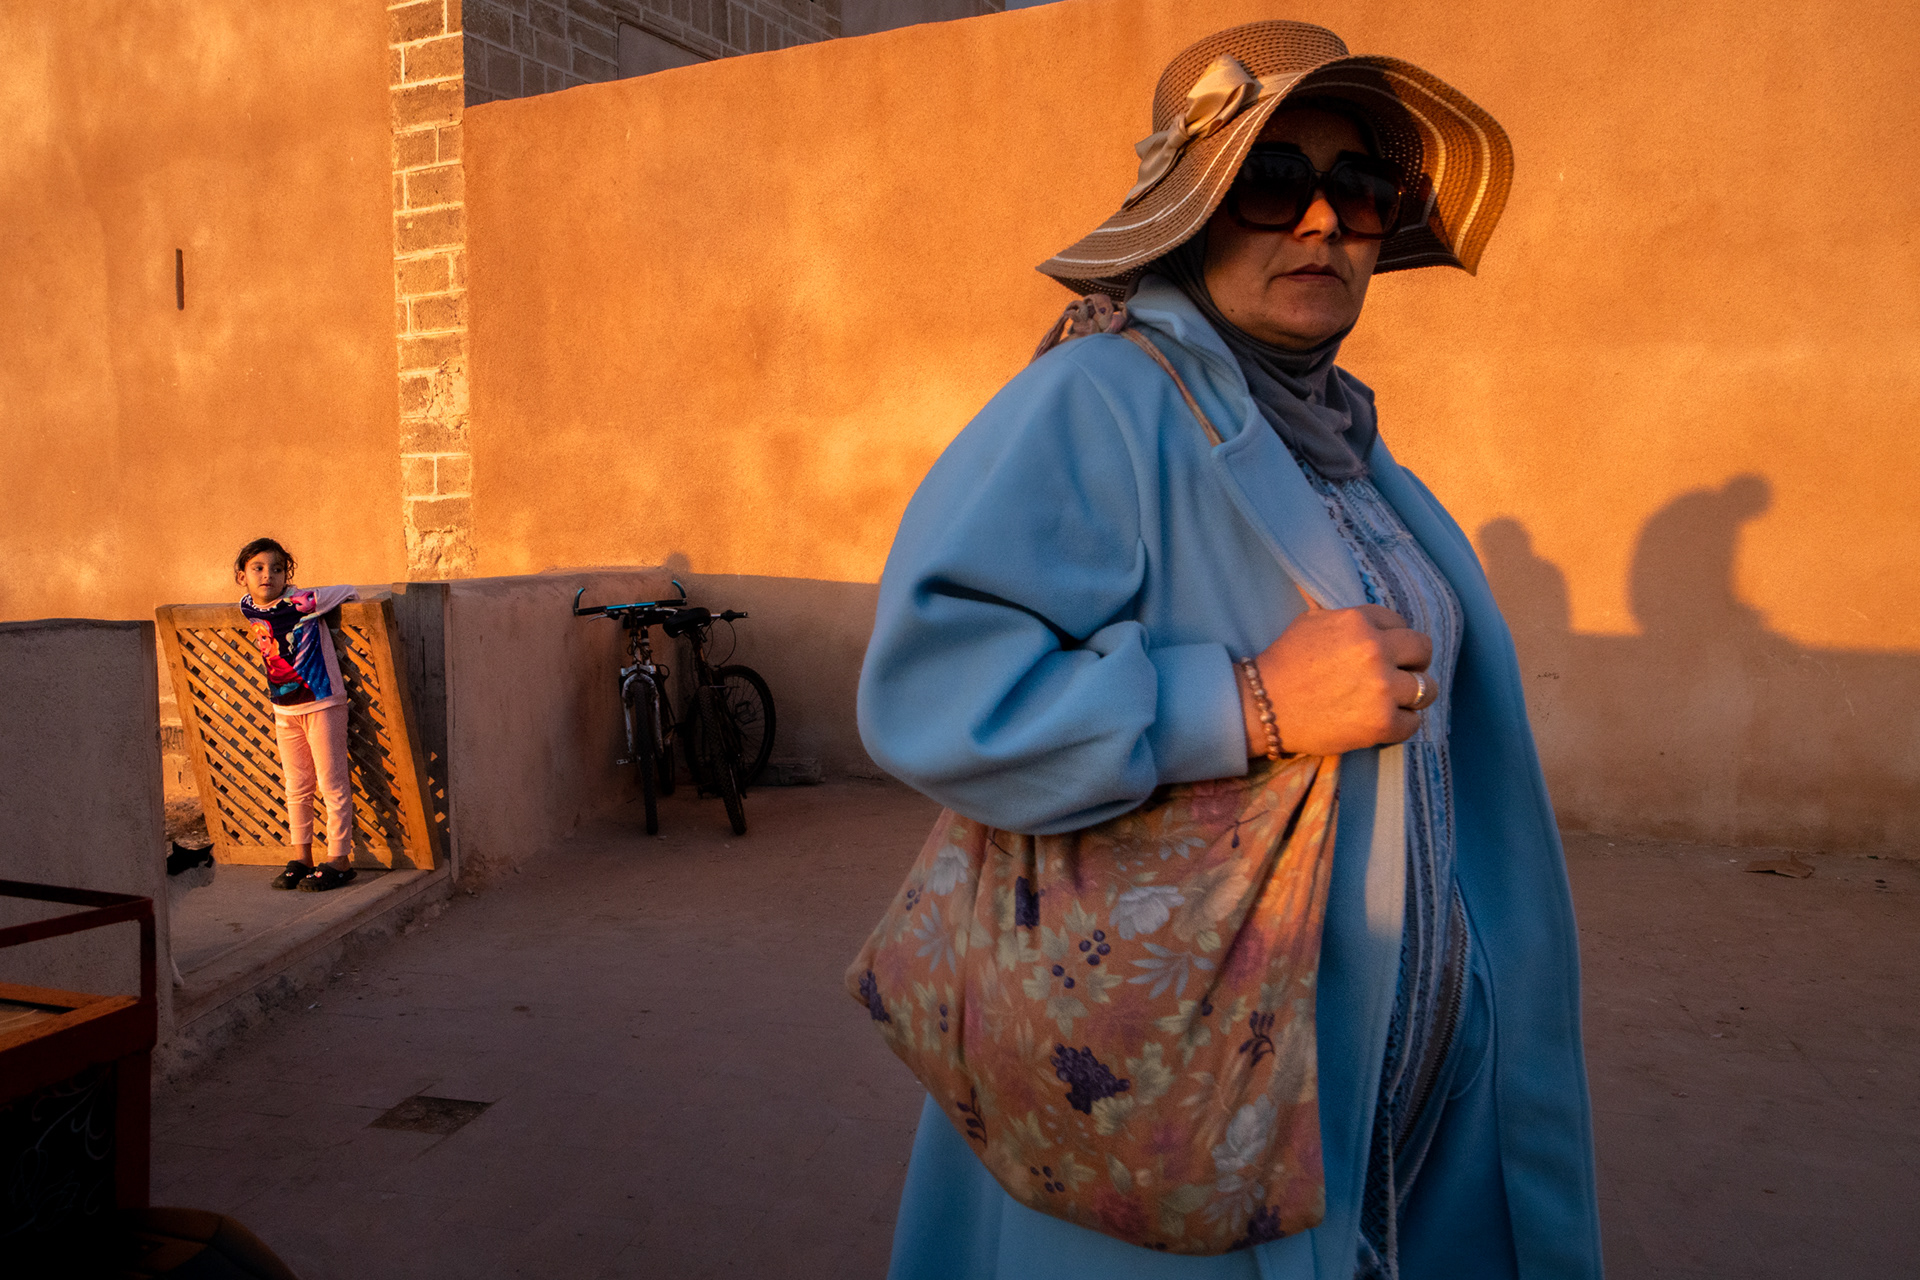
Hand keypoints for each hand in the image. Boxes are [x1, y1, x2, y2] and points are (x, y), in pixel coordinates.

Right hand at [1239, 602, 1433, 756]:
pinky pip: (1414, 723)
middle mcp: (1375, 651)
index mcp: (1359, 622)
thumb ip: (1346, 615)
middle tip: (1397, 675)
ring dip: (1411, 695)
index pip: (1401, 624)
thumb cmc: (1284, 663)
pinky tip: (1382, 721)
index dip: (1393, 639)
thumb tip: (1364, 611)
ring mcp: (1381, 688)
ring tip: (1393, 701)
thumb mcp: (1311, 621)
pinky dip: (1401, 724)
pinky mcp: (1381, 723)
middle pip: (1423, 651)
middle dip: (1412, 662)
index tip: (1384, 653)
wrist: (1263, 707)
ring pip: (1427, 688)